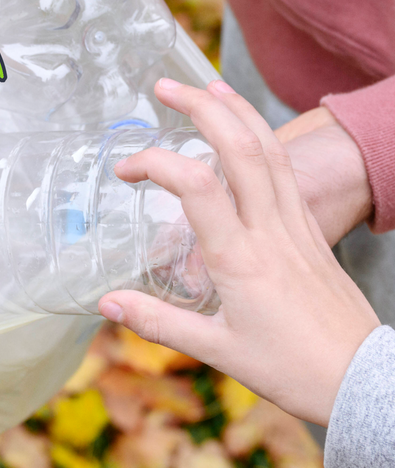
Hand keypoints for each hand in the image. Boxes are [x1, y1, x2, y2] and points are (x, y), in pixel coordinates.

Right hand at [99, 79, 378, 424]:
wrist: (361, 381)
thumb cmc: (292, 370)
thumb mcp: (218, 352)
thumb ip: (158, 322)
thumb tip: (107, 303)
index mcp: (241, 259)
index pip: (195, 187)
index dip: (155, 164)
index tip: (124, 172)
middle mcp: (270, 231)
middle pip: (240, 149)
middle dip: (201, 108)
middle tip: (164, 87)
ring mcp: (296, 226)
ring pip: (270, 151)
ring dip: (237, 111)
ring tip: (206, 86)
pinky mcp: (312, 231)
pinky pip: (288, 171)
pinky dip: (263, 138)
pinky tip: (246, 130)